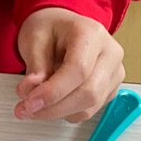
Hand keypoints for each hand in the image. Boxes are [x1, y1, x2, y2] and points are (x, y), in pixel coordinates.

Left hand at [15, 7, 123, 122]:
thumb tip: (32, 93)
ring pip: (89, 106)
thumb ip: (35, 67)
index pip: (78, 69)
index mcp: (91, 34)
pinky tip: (51, 102)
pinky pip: (89, 110)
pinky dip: (66, 112)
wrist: (61, 27)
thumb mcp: (34, 39)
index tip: (30, 102)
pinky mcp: (110, 88)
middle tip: (26, 108)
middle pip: (88, 92)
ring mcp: (114, 72)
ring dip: (58, 113)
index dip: (53, 91)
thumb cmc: (50, 28)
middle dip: (54, 107)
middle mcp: (109, 53)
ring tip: (34, 106)